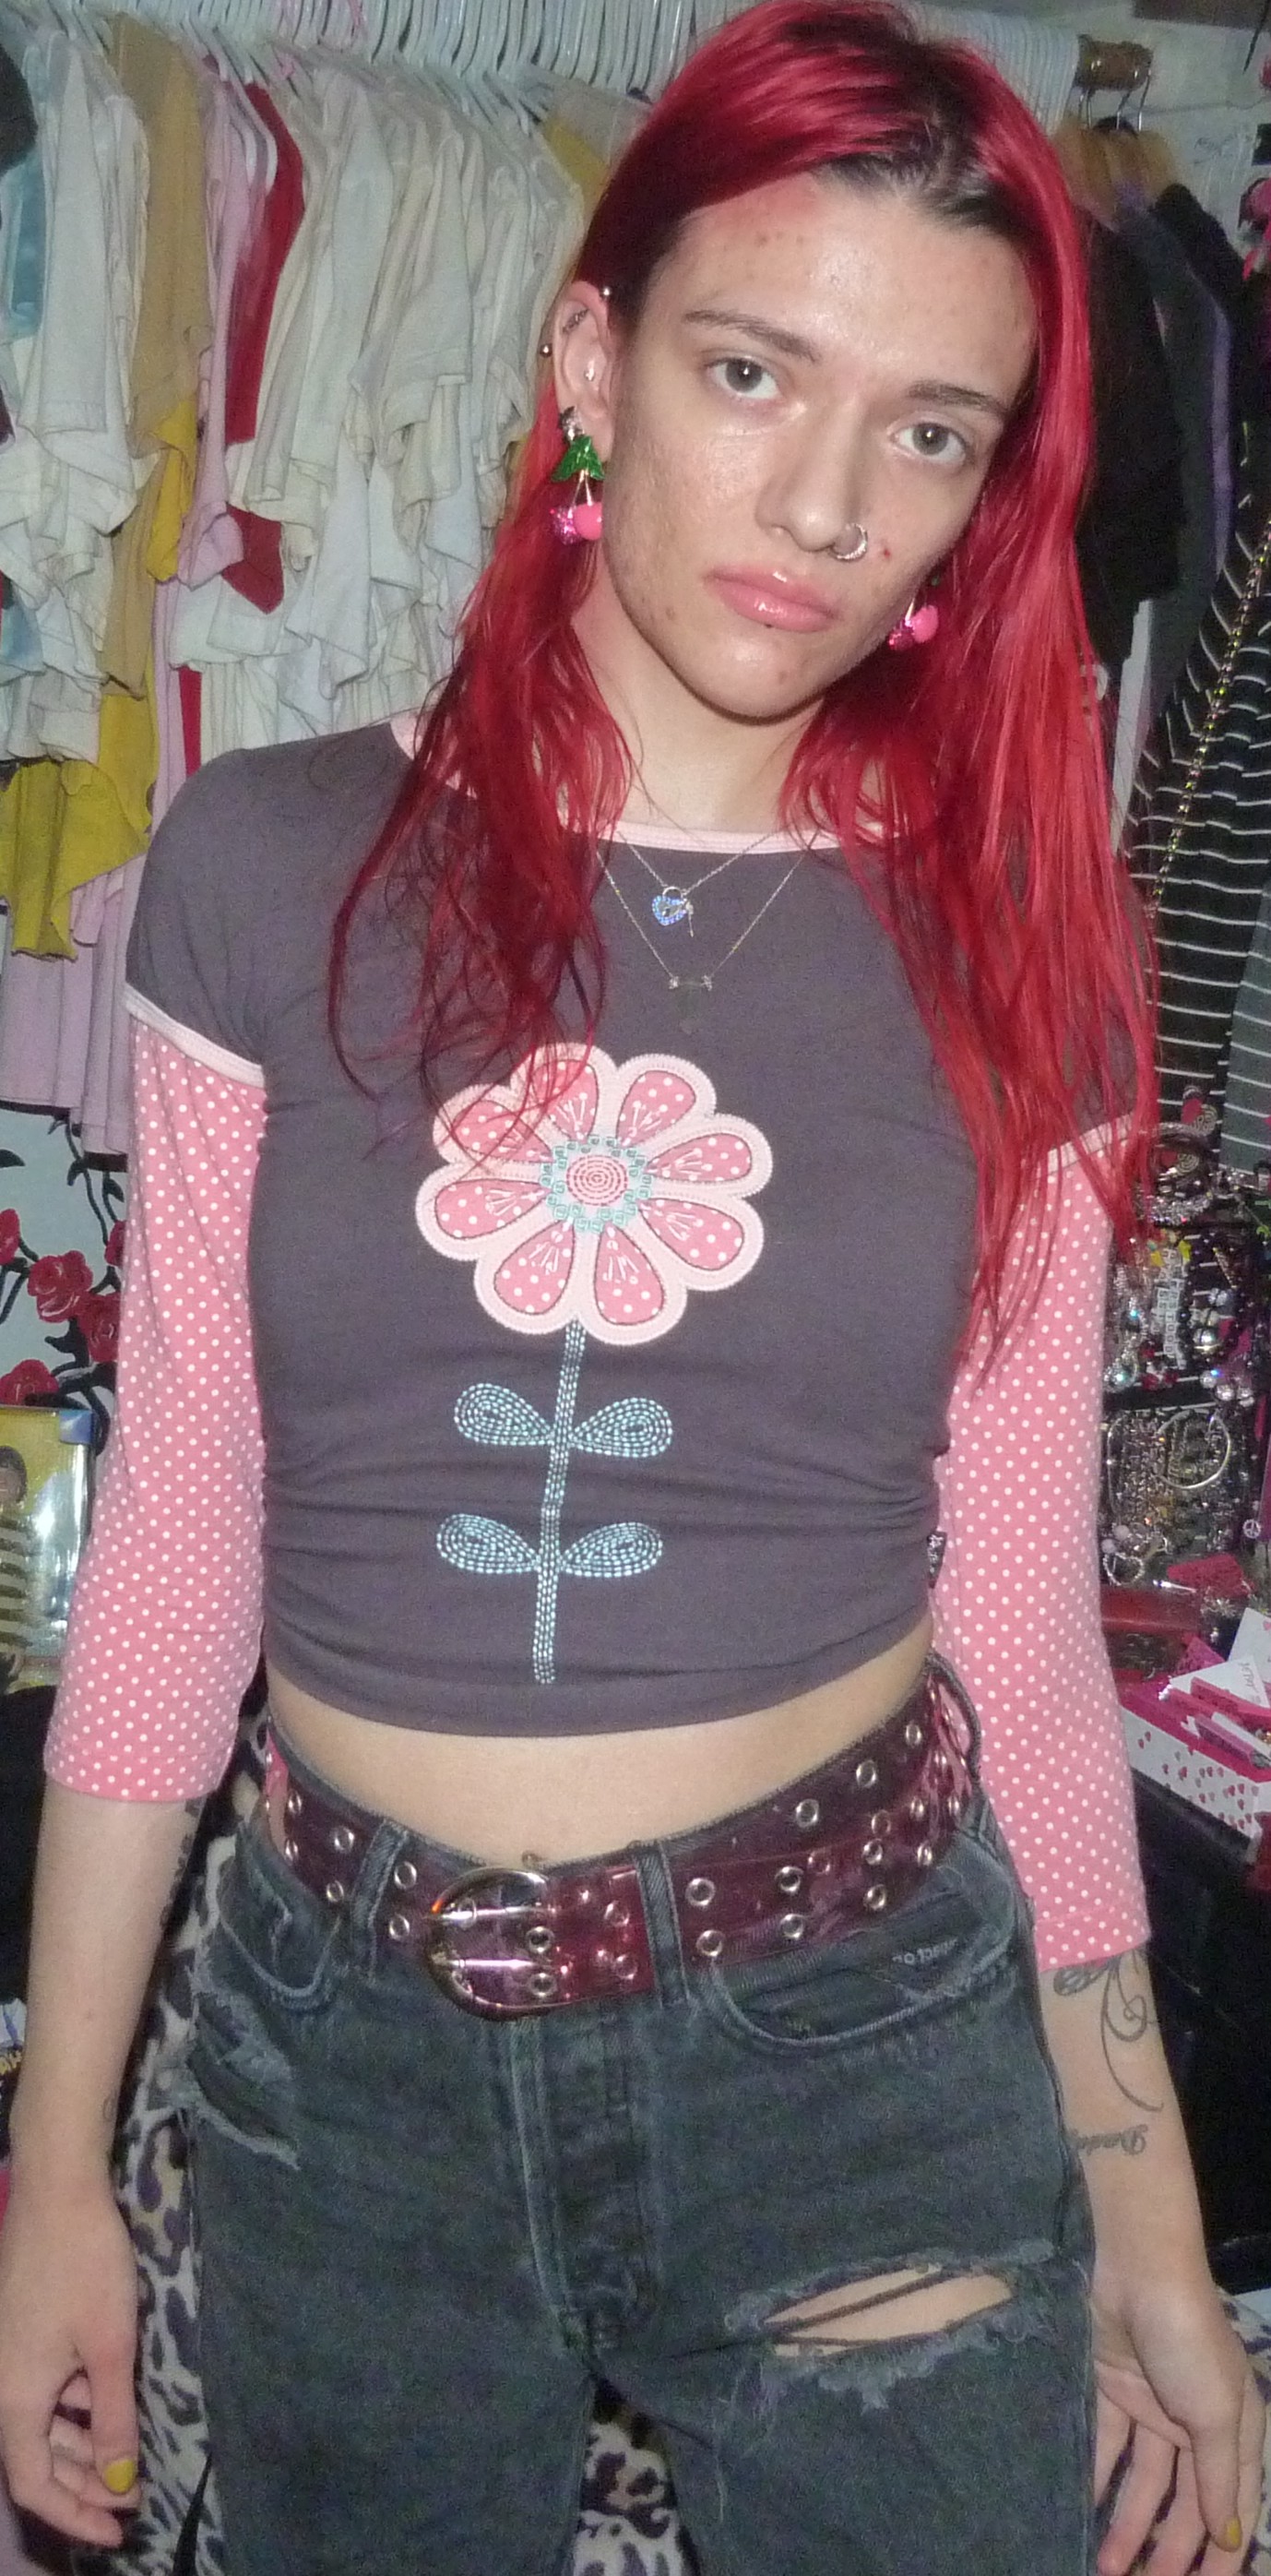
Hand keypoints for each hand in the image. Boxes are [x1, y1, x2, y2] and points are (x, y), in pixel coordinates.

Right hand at [0, 2171, 142, 2545]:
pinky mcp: (22, 2332)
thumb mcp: (110, 2348)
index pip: (33, 2486)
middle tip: (133, 2500)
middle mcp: (2, 2385)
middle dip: (85, 2486)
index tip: (118, 2528)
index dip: (74, 2515)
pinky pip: (45, 2391)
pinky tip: (111, 2406)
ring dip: (83, 2448)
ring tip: (130, 2460)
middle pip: (37, 2459)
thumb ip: (114, 2420)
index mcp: (14, 2400)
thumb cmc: (85, 2265)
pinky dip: (76, 2410)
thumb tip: (119, 2482)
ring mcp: (9, 2358)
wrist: (57, 2187)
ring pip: (43, 2424)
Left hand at [1093, 2260, 1263, 2575]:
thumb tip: (1229, 2537)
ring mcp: (1154, 2407)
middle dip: (1167, 2549)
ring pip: (1145, 2482)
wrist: (1139, 2270)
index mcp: (1235, 2431)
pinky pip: (1108, 2447)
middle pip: (1185, 2502)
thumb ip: (1219, 2478)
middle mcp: (1197, 2424)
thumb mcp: (1216, 2414)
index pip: (1231, 2508)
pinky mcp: (1114, 2390)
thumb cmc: (1190, 2342)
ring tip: (1107, 2568)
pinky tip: (1084, 2511)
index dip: (1219, 2555)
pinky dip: (1098, 2478)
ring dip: (1128, 2524)